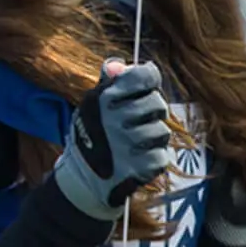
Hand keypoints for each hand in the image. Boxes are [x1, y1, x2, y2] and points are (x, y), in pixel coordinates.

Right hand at [54, 56, 172, 219]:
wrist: (83, 181)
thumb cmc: (92, 136)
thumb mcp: (93, 105)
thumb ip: (109, 82)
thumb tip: (118, 65)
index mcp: (105, 99)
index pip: (145, 76)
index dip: (149, 81)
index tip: (145, 89)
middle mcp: (115, 119)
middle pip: (158, 103)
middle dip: (152, 114)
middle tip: (137, 123)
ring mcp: (128, 144)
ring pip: (162, 131)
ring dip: (153, 140)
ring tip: (134, 145)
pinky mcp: (139, 168)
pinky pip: (161, 156)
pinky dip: (152, 160)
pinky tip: (136, 162)